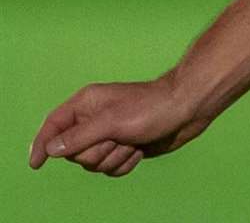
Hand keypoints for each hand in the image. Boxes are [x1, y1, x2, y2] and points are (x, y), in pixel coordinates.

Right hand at [28, 73, 206, 177]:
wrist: (188, 110)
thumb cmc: (152, 108)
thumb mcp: (112, 121)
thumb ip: (79, 136)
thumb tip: (51, 148)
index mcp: (86, 104)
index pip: (53, 125)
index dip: (42, 143)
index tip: (36, 164)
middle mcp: (94, 120)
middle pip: (75, 153)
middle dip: (97, 152)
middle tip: (118, 138)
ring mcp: (110, 135)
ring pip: (93, 164)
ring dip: (114, 157)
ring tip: (133, 141)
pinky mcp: (124, 148)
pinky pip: (111, 170)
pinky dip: (125, 164)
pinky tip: (140, 150)